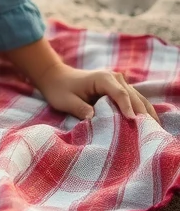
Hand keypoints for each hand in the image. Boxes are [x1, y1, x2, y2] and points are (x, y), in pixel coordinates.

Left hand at [35, 63, 159, 123]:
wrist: (56, 77)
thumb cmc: (60, 89)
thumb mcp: (66, 100)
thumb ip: (80, 109)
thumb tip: (94, 119)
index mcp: (102, 78)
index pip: (120, 93)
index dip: (128, 107)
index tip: (133, 121)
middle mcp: (115, 78)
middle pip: (134, 97)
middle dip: (143, 114)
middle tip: (150, 133)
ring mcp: (120, 83)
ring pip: (139, 99)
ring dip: (147, 114)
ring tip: (154, 132)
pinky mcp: (120, 90)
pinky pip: (135, 101)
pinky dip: (142, 112)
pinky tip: (149, 126)